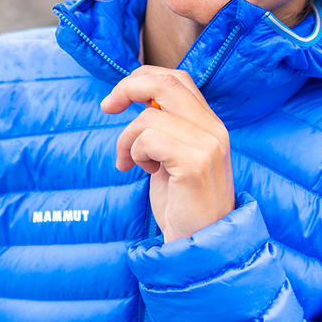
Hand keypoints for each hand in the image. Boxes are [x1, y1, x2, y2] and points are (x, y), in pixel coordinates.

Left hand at [102, 65, 233, 242]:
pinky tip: (143, 172)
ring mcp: (208, 144)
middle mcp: (214, 129)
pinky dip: (134, 153)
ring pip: (148, 118)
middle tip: (107, 107)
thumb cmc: (181, 203)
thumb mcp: (172, 157)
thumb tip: (137, 100)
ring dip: (127, 140)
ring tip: (132, 163)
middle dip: (128, 88)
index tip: (118, 97)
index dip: (143, 78)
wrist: (200, 243)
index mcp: (210, 124)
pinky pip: (148, 139)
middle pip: (165, 83)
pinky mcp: (195, 162)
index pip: (177, 79)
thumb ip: (164, 128)